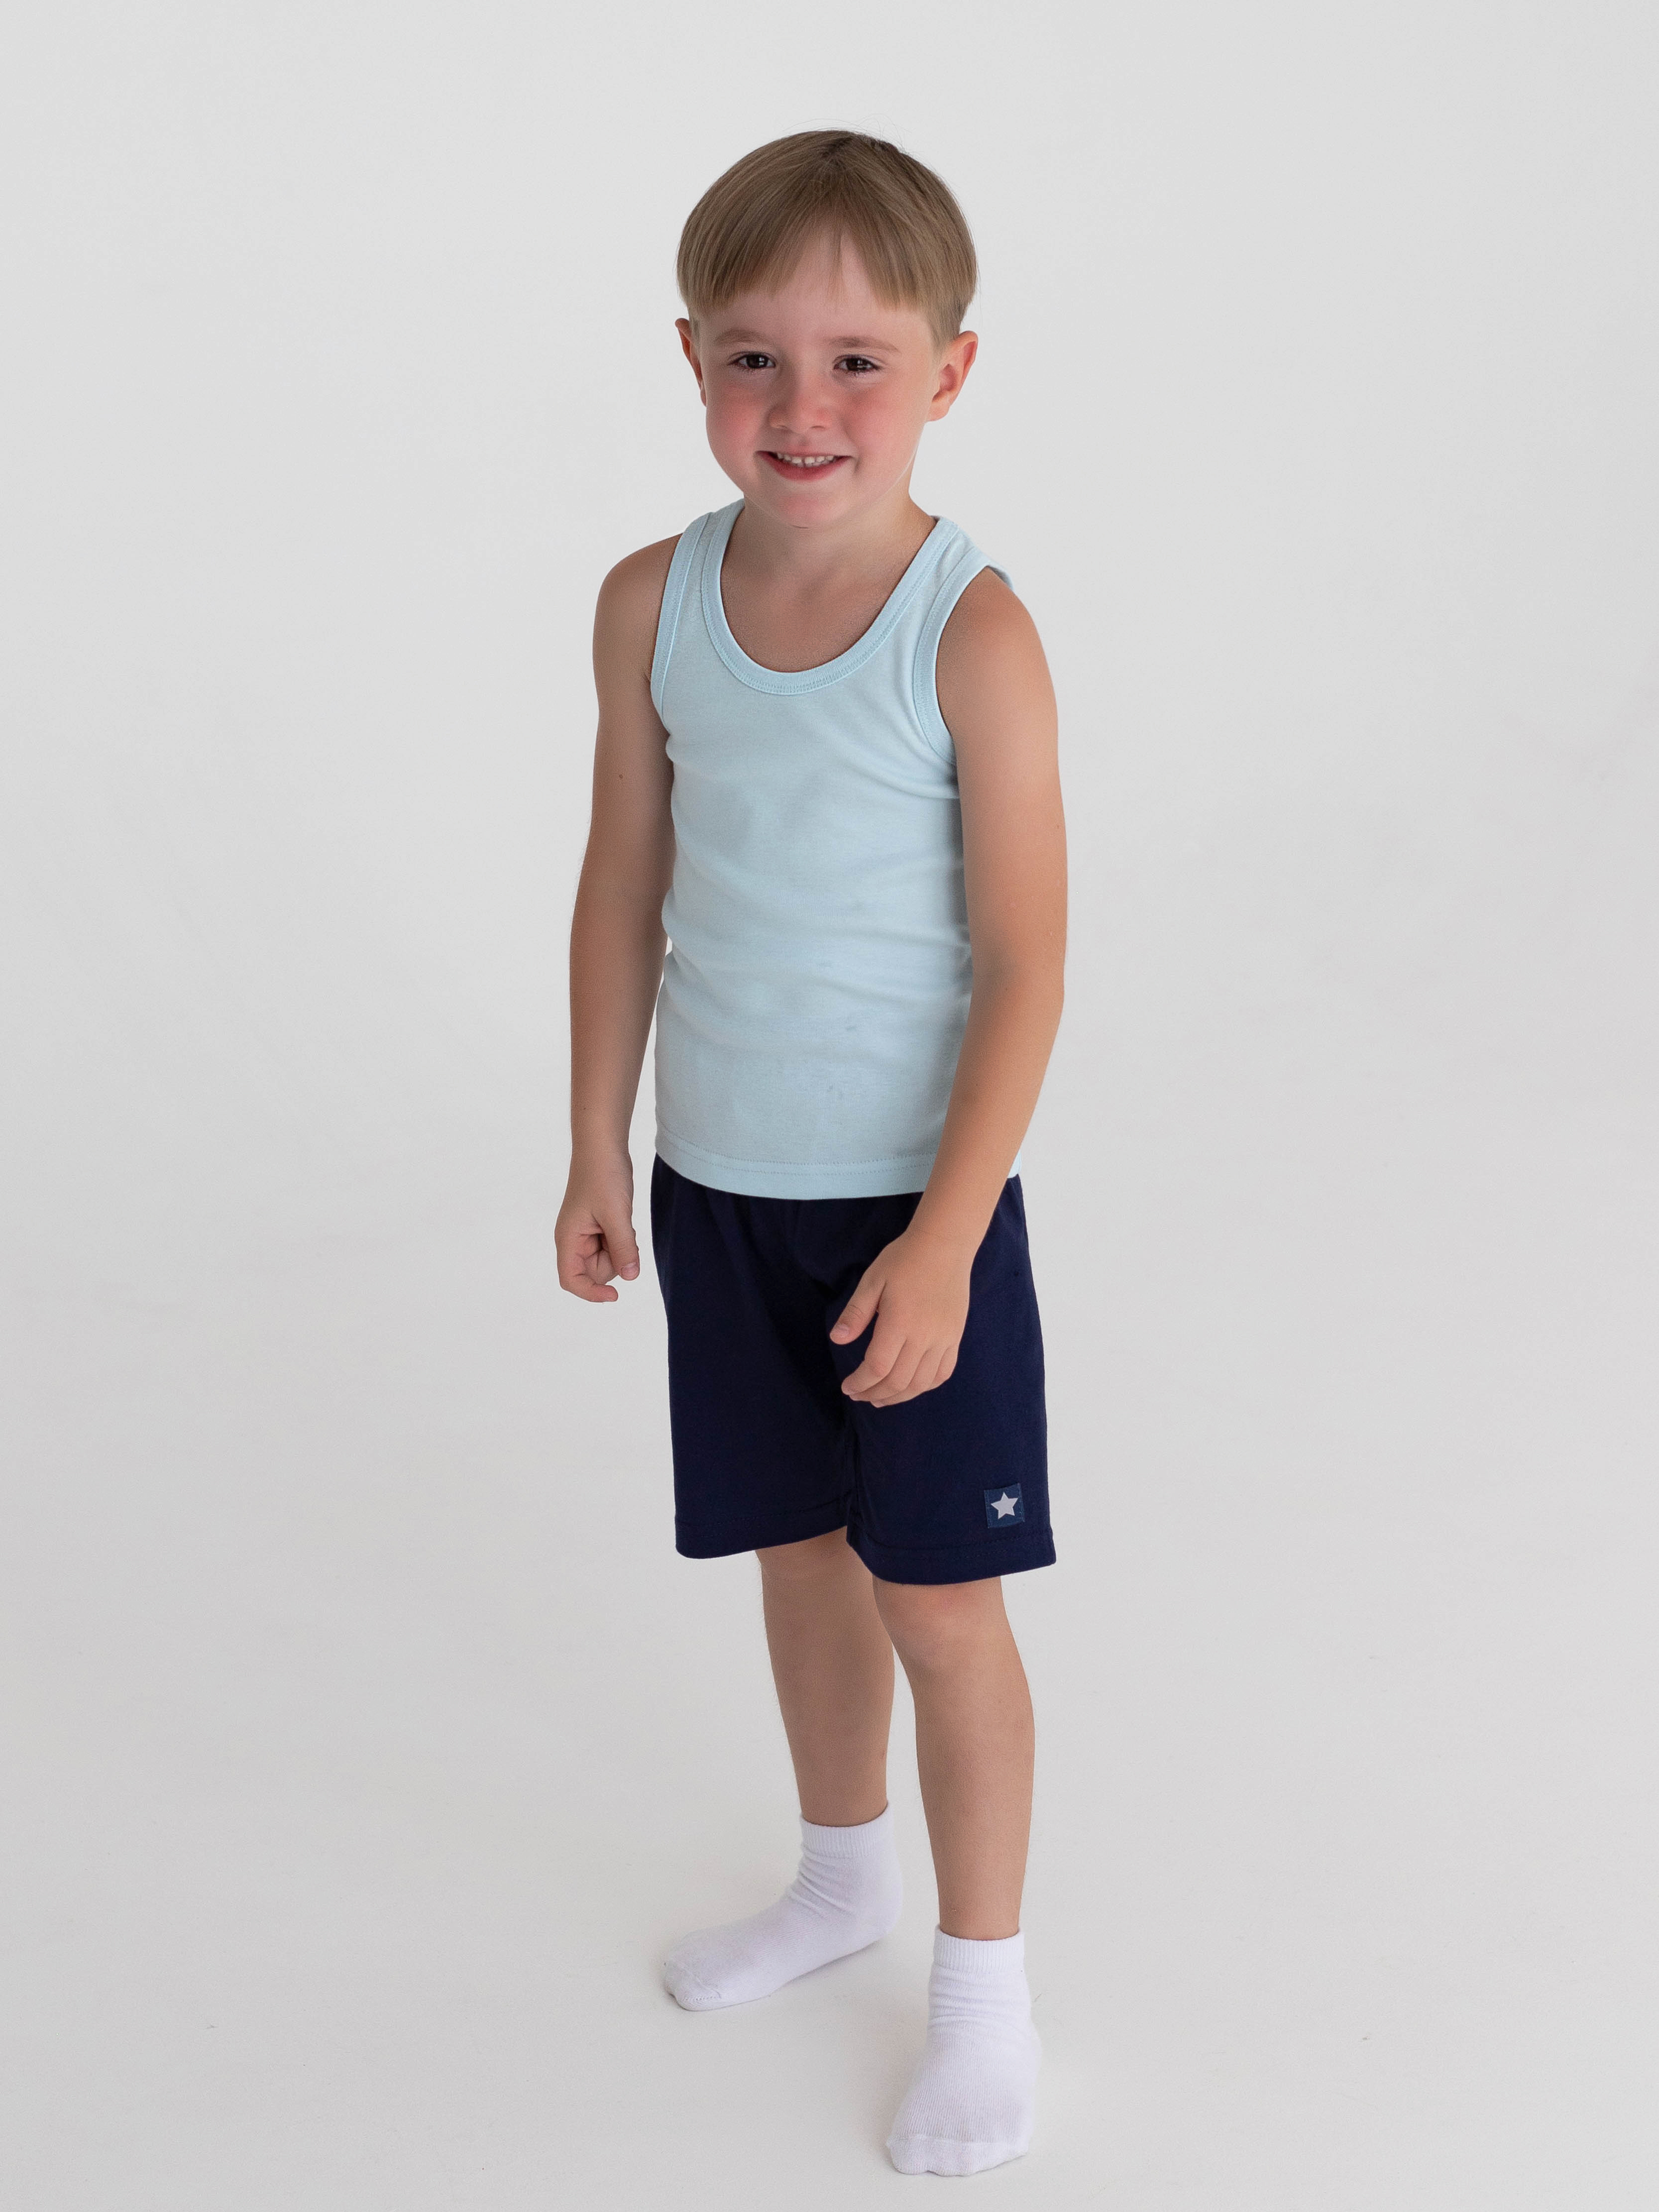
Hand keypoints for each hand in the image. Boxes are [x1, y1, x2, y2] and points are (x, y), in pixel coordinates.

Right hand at [556, 1155, 639, 1302]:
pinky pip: (613, 1245)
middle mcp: (573, 1239)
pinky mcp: (599, 1226)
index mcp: (567, 1238)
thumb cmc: (603, 1175)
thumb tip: (630, 1277)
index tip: (616, 1295)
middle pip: (594, 1272)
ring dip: (620, 1248)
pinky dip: (623, 1238)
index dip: (591, 1293)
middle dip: (614, 1261)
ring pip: (607, 1259)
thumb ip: (623, 1247)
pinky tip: (624, 1218)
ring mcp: (586, 1232)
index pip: (571, 1280)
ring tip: (622, 1220)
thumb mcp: (616, 1214)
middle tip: (622, 1232)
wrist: (604, 1146)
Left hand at [829, 1228, 971, 1405]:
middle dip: (875, 1394)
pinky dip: (925, 1386)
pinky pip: (943, 1372)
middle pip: (899, 1381)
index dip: (860, 1383)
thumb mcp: (873, 1280)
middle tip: (859, 1395)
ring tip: (881, 1398)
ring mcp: (944, 1338)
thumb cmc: (904, 1259)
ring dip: (899, 1397)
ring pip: (922, 1383)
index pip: (878, 1367)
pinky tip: (911, 1387)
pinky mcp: (955, 1336)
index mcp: (899, 1322)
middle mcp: (924, 1336)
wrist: (945, 1245)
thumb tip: (837, 1340)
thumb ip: (856, 1313)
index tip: (848, 1387)